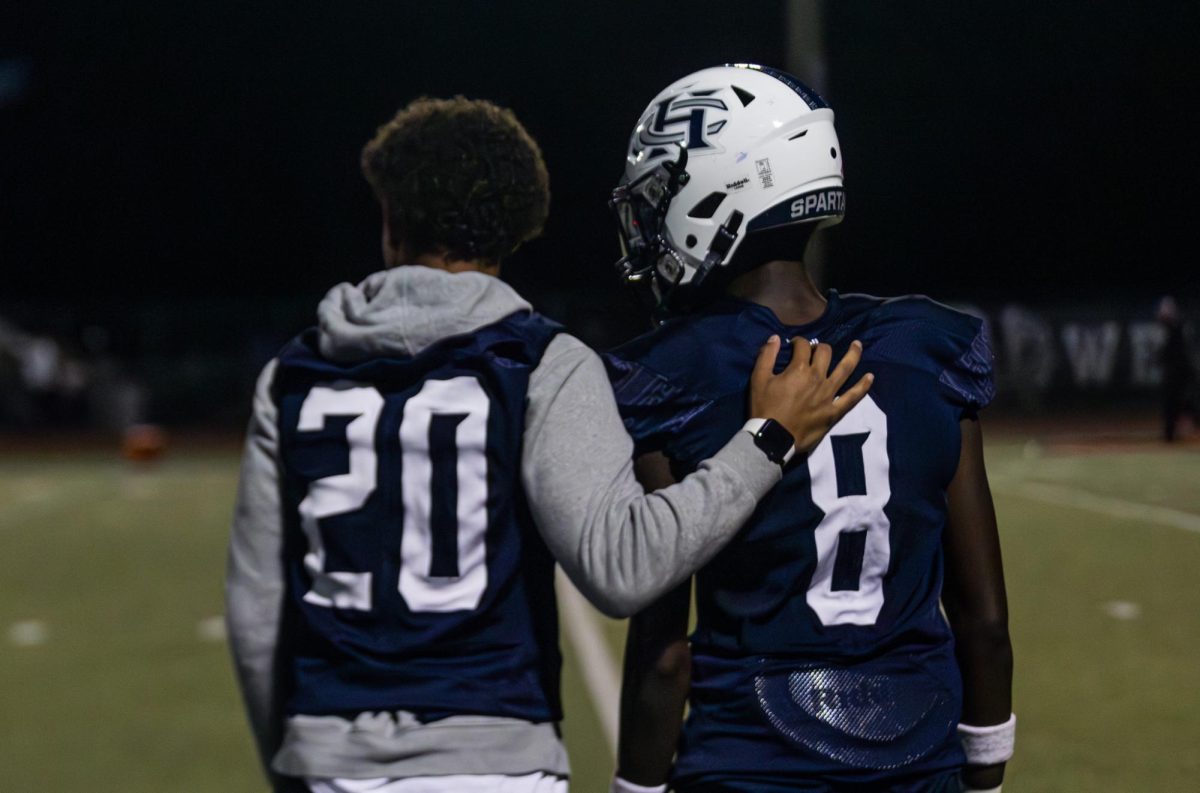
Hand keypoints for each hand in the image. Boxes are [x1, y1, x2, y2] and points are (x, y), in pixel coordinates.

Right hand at [749, 336, 872, 454]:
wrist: (772, 438)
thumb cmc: (764, 408)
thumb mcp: (758, 379)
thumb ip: (766, 356)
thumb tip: (775, 338)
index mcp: (799, 369)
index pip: (803, 346)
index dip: (798, 342)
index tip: (794, 345)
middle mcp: (817, 378)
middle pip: (825, 353)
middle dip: (820, 347)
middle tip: (816, 350)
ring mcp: (829, 394)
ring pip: (845, 369)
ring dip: (853, 355)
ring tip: (857, 345)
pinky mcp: (834, 411)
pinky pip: (852, 397)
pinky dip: (863, 386)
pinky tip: (870, 377)